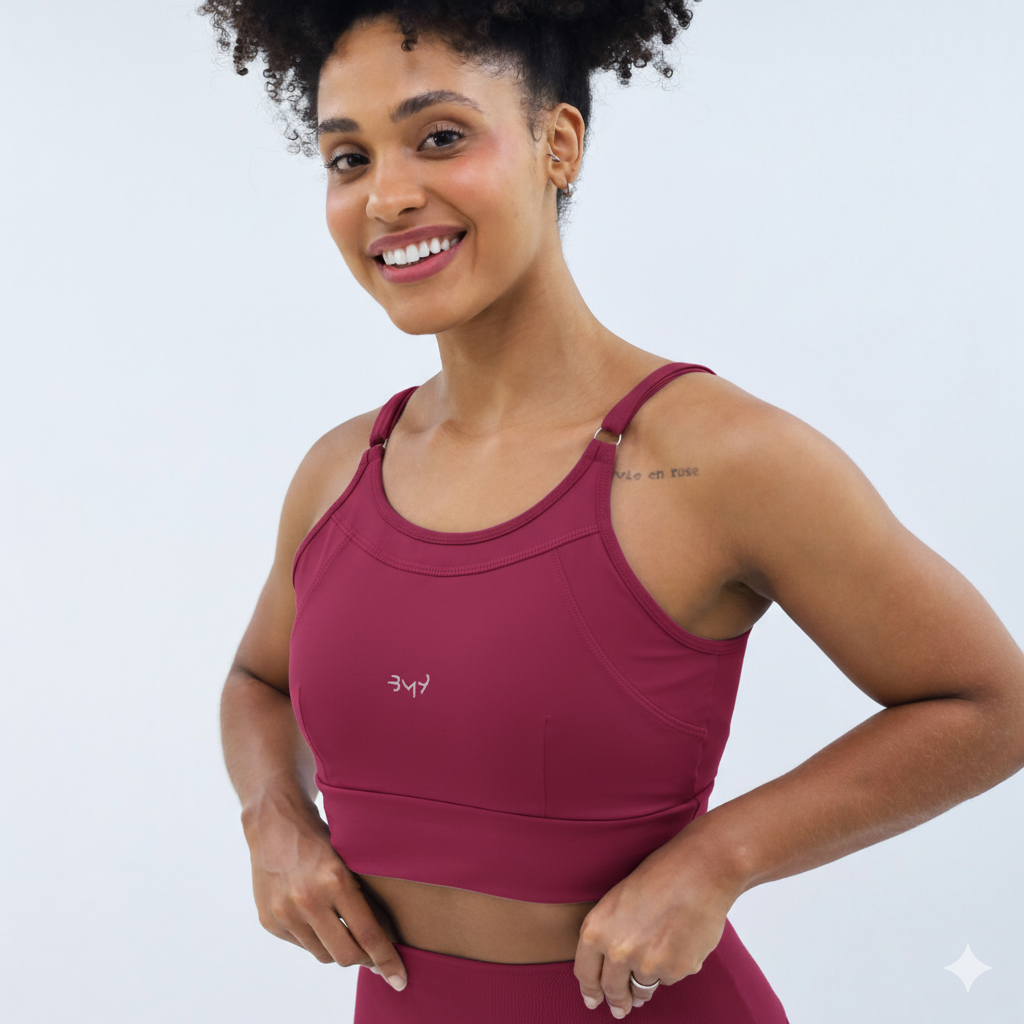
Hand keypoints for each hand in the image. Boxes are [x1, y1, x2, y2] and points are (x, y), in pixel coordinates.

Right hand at [242, 787, 407, 990]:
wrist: (274, 822)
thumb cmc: (322, 836)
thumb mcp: (350, 859)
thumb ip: (363, 895)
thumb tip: (384, 938)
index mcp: (335, 880)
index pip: (369, 933)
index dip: (387, 960)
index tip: (400, 979)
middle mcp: (308, 899)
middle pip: (345, 954)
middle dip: (365, 960)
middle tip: (376, 956)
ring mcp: (285, 912)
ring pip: (323, 954)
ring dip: (339, 949)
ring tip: (346, 931)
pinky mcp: (269, 920)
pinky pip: (302, 945)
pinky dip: (315, 939)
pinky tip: (319, 919)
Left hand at [573, 839, 740, 1016]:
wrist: (698, 871)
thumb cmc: (658, 876)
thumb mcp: (617, 901)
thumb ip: (608, 935)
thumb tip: (609, 968)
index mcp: (596, 930)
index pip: (585, 973)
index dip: (590, 990)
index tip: (593, 999)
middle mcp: (617, 952)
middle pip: (612, 990)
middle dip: (617, 1001)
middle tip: (619, 1009)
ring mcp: (647, 965)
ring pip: (642, 989)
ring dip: (644, 986)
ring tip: (652, 965)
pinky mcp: (675, 972)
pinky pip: (668, 979)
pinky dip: (672, 967)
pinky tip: (679, 942)